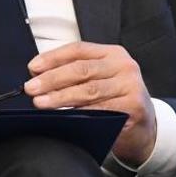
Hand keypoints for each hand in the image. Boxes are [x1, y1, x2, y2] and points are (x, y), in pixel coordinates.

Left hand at [25, 42, 156, 167]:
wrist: (144, 126)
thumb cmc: (116, 101)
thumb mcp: (99, 80)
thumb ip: (75, 76)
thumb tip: (39, 77)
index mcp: (112, 54)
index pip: (78, 50)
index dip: (53, 58)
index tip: (33, 68)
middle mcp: (124, 66)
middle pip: (81, 69)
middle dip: (52, 79)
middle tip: (32, 88)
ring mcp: (130, 85)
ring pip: (89, 90)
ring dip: (61, 97)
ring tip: (41, 102)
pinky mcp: (133, 105)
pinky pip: (101, 109)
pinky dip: (80, 113)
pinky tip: (65, 116)